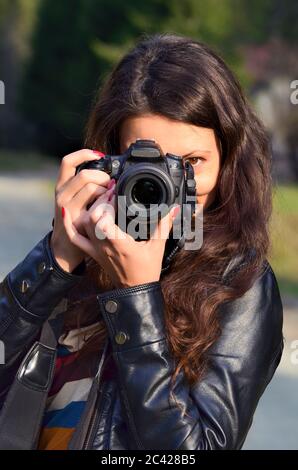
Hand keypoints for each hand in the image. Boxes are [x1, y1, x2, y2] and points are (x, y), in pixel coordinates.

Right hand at [51, 148, 112, 272]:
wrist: (66, 246)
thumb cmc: (75, 219)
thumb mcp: (75, 199)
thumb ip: (85, 185)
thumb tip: (106, 171)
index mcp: (61, 186)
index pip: (68, 162)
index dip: (83, 154)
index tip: (99, 155)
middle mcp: (61, 195)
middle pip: (84, 175)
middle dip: (102, 176)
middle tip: (111, 183)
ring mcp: (68, 208)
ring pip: (91, 188)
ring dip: (106, 190)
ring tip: (111, 196)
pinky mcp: (77, 220)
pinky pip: (97, 205)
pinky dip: (107, 203)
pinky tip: (111, 206)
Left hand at [61, 186, 179, 286]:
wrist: (135, 291)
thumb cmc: (147, 270)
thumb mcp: (158, 246)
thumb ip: (164, 224)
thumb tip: (172, 208)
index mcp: (119, 243)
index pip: (101, 220)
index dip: (106, 204)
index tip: (116, 194)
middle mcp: (103, 246)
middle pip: (90, 217)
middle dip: (100, 201)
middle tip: (111, 192)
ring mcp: (95, 250)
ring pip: (82, 224)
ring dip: (89, 208)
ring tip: (101, 199)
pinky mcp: (92, 252)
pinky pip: (75, 238)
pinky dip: (68, 224)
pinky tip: (67, 211)